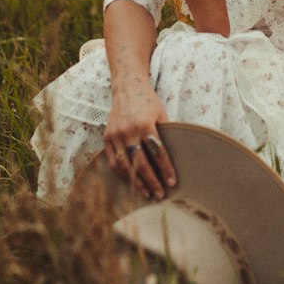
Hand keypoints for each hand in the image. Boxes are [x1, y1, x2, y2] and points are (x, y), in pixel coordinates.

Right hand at [104, 85, 176, 199]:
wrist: (127, 87)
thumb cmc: (148, 102)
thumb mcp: (161, 114)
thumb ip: (165, 134)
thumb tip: (176, 159)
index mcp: (144, 124)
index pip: (157, 153)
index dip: (165, 169)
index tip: (172, 183)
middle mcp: (128, 131)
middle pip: (140, 163)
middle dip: (151, 181)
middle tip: (160, 195)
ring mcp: (115, 135)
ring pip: (125, 166)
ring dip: (136, 182)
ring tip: (147, 193)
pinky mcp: (107, 137)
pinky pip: (114, 161)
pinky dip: (123, 174)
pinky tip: (132, 181)